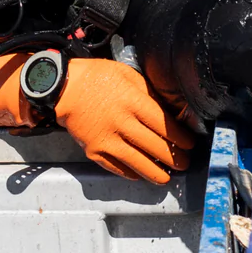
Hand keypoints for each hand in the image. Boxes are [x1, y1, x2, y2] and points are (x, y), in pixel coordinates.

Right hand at [55, 59, 194, 183]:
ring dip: (155, 172)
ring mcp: (106, 139)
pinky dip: (129, 173)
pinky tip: (139, 175)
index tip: (190, 143)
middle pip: (154, 146)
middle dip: (174, 157)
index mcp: (132, 102)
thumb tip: (167, 109)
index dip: (180, 137)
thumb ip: (147, 92)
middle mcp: (121, 123)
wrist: (62, 87)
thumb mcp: (127, 75)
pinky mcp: (93, 150)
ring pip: (137, 162)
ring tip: (166, 177)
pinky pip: (115, 166)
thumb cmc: (95, 77)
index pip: (163, 124)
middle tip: (184, 162)